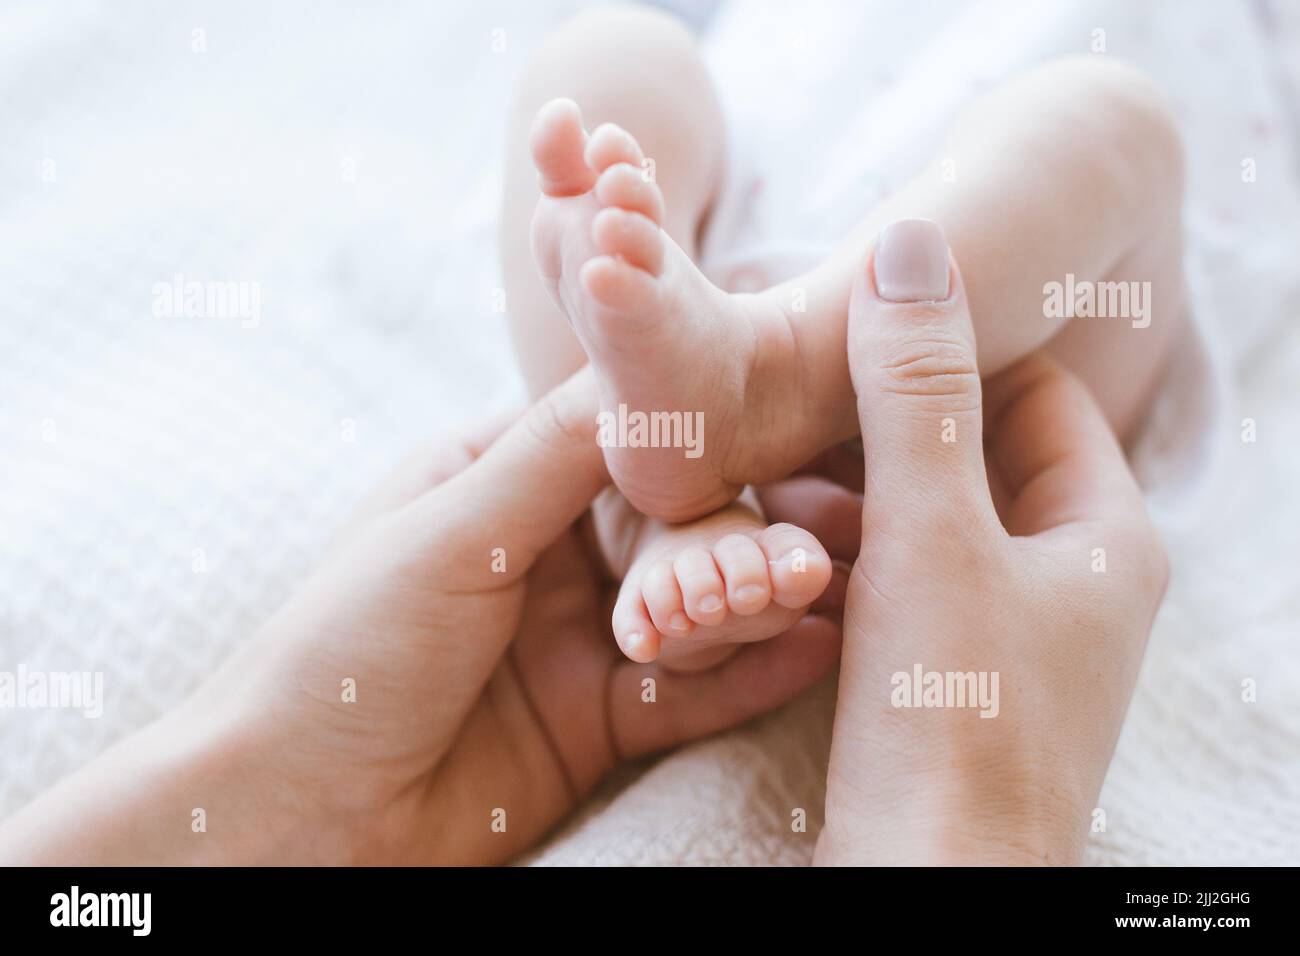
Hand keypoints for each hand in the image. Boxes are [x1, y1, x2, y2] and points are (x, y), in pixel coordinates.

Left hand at [0, 369, 843, 864]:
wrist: (301, 813)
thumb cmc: (343, 650)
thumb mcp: (449, 531)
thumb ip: (555, 455)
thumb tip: (649, 363)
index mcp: (497, 485)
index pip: (620, 452)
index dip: (694, 451)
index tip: (773, 441)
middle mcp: (545, 556)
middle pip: (667, 532)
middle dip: (734, 539)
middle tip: (811, 543)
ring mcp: (574, 642)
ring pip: (687, 610)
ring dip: (752, 599)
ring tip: (823, 586)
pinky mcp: (595, 725)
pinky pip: (686, 694)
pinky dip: (748, 674)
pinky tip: (812, 649)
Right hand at [814, 220, 1167, 864]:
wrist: (925, 894)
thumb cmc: (948, 721)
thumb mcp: (930, 536)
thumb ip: (916, 391)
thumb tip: (916, 243)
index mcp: (1103, 533)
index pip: (1031, 390)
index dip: (942, 354)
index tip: (846, 339)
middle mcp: (1072, 580)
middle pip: (970, 457)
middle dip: (876, 438)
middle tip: (782, 432)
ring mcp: (1012, 635)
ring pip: (925, 526)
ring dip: (848, 505)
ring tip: (766, 504)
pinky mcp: (954, 682)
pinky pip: (900, 589)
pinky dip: (845, 566)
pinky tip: (777, 564)